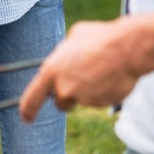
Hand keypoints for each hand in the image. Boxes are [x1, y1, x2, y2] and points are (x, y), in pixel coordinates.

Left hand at [20, 18, 143, 121]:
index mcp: (52, 70)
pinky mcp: (101, 104)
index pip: (32, 97)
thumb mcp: (75, 36)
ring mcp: (83, 99)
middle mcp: (64, 88)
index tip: (26, 117)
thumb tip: (66, 55)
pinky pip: (100, 100)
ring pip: (83, 100)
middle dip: (69, 96)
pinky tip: (112, 75)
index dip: (27, 109)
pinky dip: (105, 91)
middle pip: (61, 103)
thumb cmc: (100, 38)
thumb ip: (65, 51)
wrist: (127, 48)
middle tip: (82, 79)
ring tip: (102, 69)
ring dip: (90, 90)